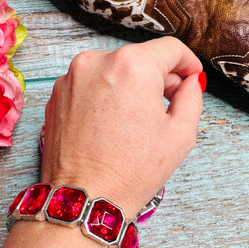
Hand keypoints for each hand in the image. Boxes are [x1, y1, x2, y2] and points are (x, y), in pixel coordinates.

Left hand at [41, 36, 203, 217]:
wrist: (83, 198)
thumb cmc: (130, 172)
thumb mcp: (179, 135)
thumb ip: (192, 98)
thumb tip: (190, 82)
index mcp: (132, 66)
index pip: (170, 49)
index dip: (187, 63)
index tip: (191, 78)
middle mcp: (96, 61)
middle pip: (140, 58)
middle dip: (158, 77)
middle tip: (167, 105)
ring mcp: (71, 77)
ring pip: (113, 70)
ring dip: (130, 86)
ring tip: (136, 120)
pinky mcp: (56, 94)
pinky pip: (90, 83)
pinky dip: (105, 95)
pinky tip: (111, 124)